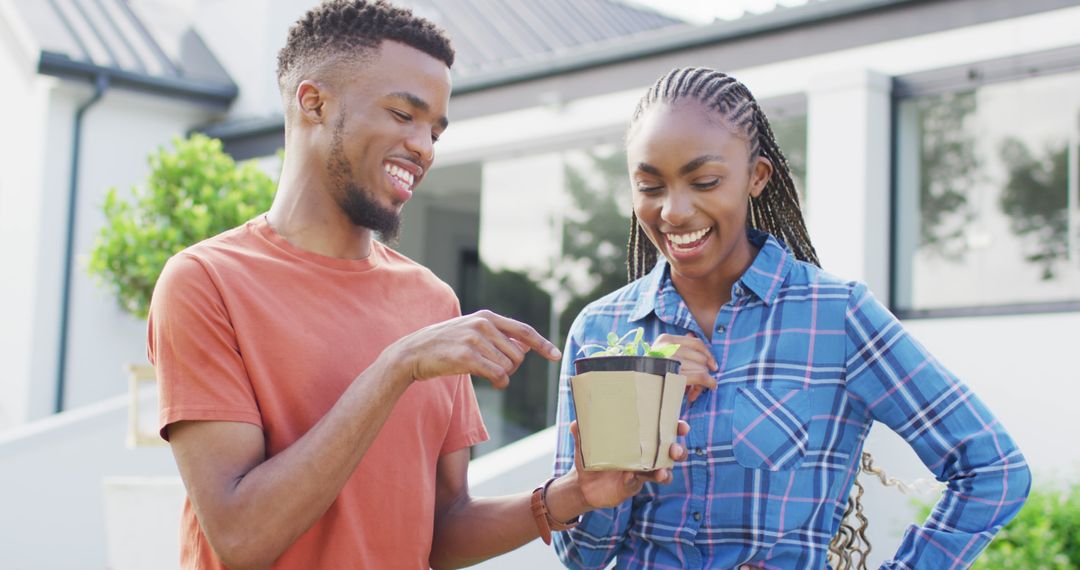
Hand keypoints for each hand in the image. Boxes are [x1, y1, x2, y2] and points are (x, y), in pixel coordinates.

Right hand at [388, 310, 561, 387]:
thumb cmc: (445, 345)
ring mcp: (474, 340)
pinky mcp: (466, 356)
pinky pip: (497, 374)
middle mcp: (483, 325)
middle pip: (518, 354)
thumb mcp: (472, 332)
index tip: (557, 355)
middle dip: (513, 368)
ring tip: (488, 375)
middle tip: (497, 372)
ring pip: (508, 366)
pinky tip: (492, 382)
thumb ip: (497, 336)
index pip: (524, 331)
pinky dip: (499, 382)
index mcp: (487, 317)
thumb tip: (525, 347)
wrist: (413, 352)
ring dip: (504, 376)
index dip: (543, 344)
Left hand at [568, 419, 689, 509]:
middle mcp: (645, 454)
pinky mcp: (633, 485)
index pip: (663, 431)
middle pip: (671, 452)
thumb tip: (576, 422)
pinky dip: (636, 479)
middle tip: (674, 450)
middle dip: (678, 450)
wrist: (582, 484)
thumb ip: (581, 432)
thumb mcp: (585, 443)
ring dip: (665, 471)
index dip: (676, 428)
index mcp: (639, 439)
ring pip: (663, 471)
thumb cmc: (590, 457)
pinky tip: (630, 477)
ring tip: (662, 471)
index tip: (682, 426)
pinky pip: (640, 482)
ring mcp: (641, 471)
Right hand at [654, 332, 716, 402]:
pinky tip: (711, 386)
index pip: (696, 342)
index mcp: (665, 340)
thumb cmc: (656, 376)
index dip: (708, 354)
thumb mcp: (666, 357)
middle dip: (703, 370)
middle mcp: (667, 348)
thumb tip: (691, 334)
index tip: (713, 365)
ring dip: (703, 380)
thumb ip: (678, 346)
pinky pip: (701, 376)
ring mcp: (670, 361)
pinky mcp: (674, 375)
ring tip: (694, 390)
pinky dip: (709, 382)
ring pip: (702, 367)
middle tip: (699, 383)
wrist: (642, 392)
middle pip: (700, 357)